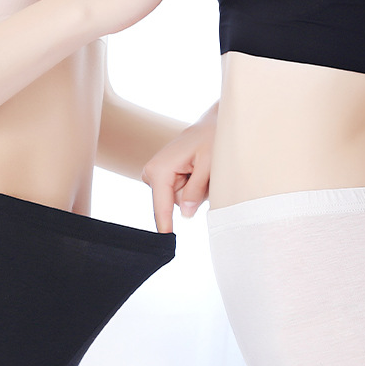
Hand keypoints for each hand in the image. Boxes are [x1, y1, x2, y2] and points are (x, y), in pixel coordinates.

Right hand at [143, 103, 216, 232]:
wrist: (211, 123)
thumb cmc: (212, 138)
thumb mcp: (209, 165)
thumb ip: (196, 190)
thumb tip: (186, 213)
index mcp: (159, 170)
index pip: (162, 207)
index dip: (166, 225)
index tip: (165, 242)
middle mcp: (152, 173)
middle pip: (174, 205)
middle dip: (193, 197)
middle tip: (205, 174)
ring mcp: (157, 174)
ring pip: (179, 201)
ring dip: (196, 190)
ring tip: (202, 169)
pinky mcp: (163, 176)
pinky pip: (180, 193)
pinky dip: (193, 186)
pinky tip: (197, 169)